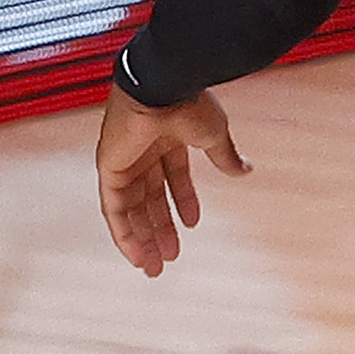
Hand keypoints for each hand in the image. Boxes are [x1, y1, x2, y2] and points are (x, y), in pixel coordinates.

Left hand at [92, 86, 244, 278]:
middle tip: (169, 259)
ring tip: (154, 266)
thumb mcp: (214, 136)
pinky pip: (113, 209)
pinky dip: (123, 232)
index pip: (173, 178)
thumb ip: (225, 156)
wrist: (164, 87)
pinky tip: (135, 254)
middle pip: (149, 199)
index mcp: (168, 140)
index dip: (183, 202)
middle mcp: (142, 153)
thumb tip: (245, 172)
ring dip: (143, 238)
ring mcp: (123, 161)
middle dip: (160, 229)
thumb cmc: (190, 103)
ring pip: (131, 210)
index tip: (192, 225)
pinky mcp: (109, 169)